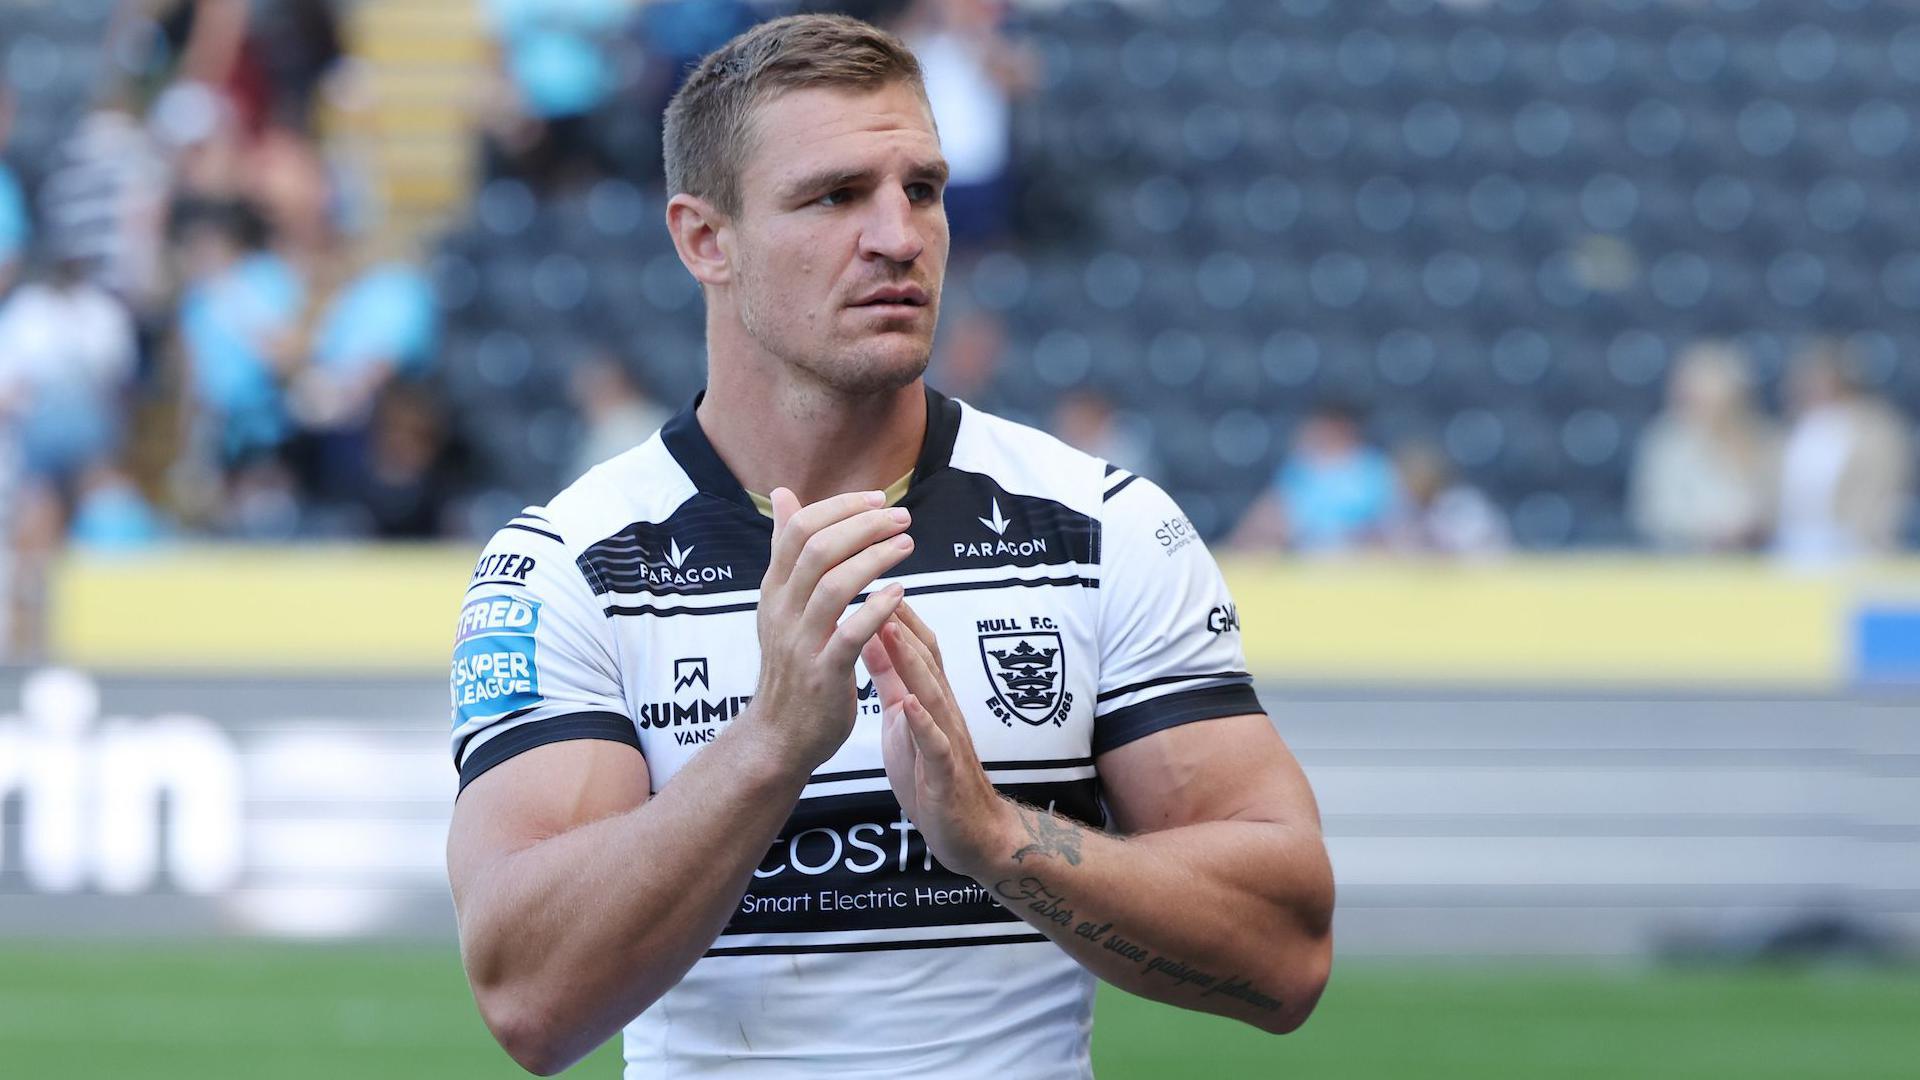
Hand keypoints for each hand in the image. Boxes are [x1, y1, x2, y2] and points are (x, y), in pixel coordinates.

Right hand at [746, 488, 913, 767]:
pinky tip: (899, 593)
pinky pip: (849, 634)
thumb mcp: (781, 603)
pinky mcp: (823, 674)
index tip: (878, 499)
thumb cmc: (791, 665)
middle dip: (863, 525)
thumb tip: (784, 494)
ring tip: (906, 545)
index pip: (798, 529)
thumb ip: (787, 551)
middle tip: (901, 518)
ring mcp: (800, 643)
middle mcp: (782, 611)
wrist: (778, 735)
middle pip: (816, 548)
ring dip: (873, 558)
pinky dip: (876, 609)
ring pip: (832, 585)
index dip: (840, 507)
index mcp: (774, 590)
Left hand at [861, 606, 1012, 878]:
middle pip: (926, 656)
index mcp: (927, 695)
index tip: (866, 578)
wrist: (969, 831)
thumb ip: (890, 679)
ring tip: (889, 630)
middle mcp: (941, 708)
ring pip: (932, 691)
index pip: (913, 643)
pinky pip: (936, 744)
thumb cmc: (930, 774)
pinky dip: (924, 723)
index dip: (891, 609)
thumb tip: (870, 635)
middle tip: (876, 586)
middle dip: (901, 621)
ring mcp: (946, 737)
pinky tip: (909, 705)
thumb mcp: (902, 717)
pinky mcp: (945, 771)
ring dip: (912, 661)